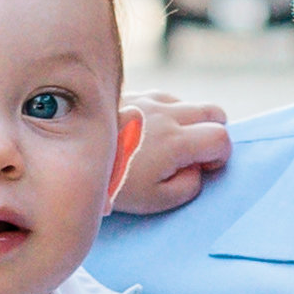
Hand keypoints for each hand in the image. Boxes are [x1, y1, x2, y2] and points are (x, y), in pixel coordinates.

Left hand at [112, 92, 233, 215]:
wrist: (72, 152)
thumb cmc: (115, 182)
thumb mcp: (155, 200)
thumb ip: (187, 186)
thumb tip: (198, 170)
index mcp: (176, 141)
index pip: (221, 138)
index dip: (220, 156)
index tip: (203, 168)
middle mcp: (168, 114)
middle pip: (215, 112)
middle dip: (212, 133)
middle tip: (192, 155)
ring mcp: (151, 100)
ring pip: (189, 103)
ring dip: (188, 122)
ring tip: (165, 145)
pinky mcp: (135, 94)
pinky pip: (164, 99)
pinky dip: (165, 114)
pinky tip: (147, 132)